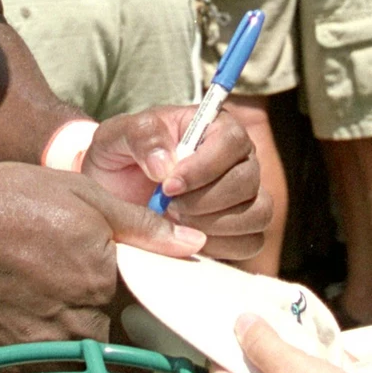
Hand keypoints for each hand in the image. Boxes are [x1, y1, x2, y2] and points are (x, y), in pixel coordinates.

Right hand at [0, 160, 207, 351]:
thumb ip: (142, 226)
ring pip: (78, 357)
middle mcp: (82, 327)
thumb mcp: (83, 195)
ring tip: (43, 300)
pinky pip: (41, 369)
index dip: (144, 307)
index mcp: (108, 286)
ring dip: (72, 338)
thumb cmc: (8, 203)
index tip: (140, 305)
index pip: (148, 314)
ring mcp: (45, 352)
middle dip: (105, 320)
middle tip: (73, 289)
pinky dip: (39, 350)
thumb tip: (194, 244)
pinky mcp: (9, 365)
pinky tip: (21, 315)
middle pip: (113, 338)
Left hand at [81, 105, 269, 261]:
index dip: (204, 166)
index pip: (231, 141)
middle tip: (170, 207)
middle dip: (206, 200)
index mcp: (215, 126)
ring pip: (257, 213)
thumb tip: (166, 165)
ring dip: (216, 224)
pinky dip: (222, 246)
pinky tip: (189, 239)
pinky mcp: (242, 229)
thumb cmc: (121, 156)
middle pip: (248, 180)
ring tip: (178, 222)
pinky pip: (251, 242)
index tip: (168, 186)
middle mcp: (239, 159)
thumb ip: (142, 137)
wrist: (114, 193)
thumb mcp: (117, 136)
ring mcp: (245, 195)